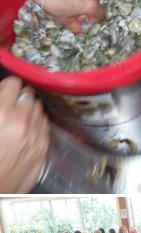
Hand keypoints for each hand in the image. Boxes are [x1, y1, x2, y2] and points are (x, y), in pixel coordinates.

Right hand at [0, 77, 49, 192]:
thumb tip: (3, 94)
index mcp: (2, 114)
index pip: (14, 84)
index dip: (7, 86)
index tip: (4, 89)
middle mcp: (22, 123)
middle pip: (29, 95)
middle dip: (20, 97)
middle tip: (10, 103)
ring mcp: (36, 136)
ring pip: (39, 109)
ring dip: (30, 109)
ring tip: (18, 116)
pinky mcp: (43, 149)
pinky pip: (45, 126)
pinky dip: (37, 124)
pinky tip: (27, 129)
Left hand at [43, 0, 104, 33]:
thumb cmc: (55, 4)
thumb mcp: (65, 20)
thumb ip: (75, 27)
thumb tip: (80, 30)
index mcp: (91, 5)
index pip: (100, 14)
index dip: (94, 19)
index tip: (87, 21)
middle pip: (95, 4)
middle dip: (88, 10)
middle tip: (77, 15)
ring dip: (83, 2)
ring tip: (71, 5)